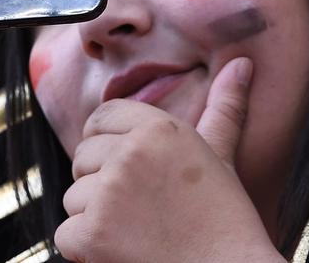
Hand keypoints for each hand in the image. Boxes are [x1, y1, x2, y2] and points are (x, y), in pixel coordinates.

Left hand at [55, 58, 285, 262]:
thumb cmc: (225, 220)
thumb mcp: (222, 156)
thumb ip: (224, 107)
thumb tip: (242, 64)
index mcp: (160, 129)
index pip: (101, 118)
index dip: (107, 145)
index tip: (128, 171)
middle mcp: (131, 153)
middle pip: (82, 159)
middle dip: (101, 185)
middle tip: (143, 209)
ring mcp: (108, 193)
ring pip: (73, 198)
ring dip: (95, 219)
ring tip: (139, 231)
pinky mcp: (92, 233)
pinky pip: (66, 234)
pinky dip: (87, 250)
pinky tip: (124, 251)